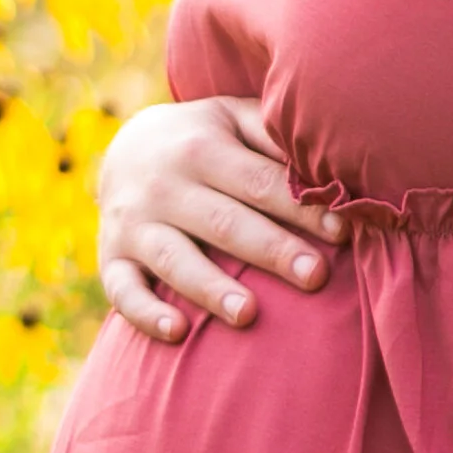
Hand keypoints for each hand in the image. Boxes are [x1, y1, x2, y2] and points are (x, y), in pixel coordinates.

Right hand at [97, 96, 343, 342]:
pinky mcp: (111, 259)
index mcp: (202, 148)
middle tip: (315, 277)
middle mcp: (165, 186)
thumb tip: (330, 163)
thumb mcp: (233, 119)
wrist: (123, 147)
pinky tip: (177, 333)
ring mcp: (134, 225)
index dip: (301, 208)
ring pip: (174, 259)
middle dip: (270, 250)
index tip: (342, 233)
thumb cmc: (203, 139)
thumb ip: (273, 136)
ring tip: (248, 314)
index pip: (260, 182)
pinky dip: (146, 314)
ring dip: (210, 287)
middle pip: (224, 222)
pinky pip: (123, 290)